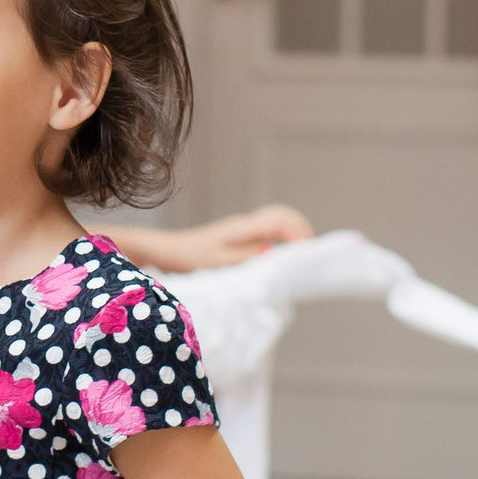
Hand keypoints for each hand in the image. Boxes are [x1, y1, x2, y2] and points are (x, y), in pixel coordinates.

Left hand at [120, 205, 313, 273]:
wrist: (168, 251)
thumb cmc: (189, 258)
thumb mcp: (218, 263)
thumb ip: (248, 257)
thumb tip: (277, 253)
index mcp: (242, 227)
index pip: (280, 220)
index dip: (298, 234)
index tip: (307, 254)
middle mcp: (246, 224)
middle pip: (283, 215)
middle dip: (301, 231)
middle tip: (310, 256)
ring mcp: (244, 228)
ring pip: (278, 221)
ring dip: (293, 234)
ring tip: (301, 258)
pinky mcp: (240, 235)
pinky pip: (269, 230)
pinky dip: (283, 239)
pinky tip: (282, 258)